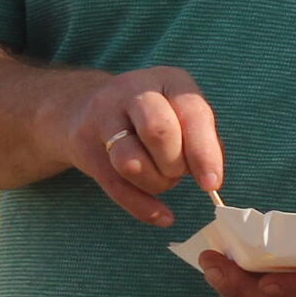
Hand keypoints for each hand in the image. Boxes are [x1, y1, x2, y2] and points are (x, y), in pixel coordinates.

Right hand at [59, 66, 224, 224]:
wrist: (85, 107)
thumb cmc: (151, 115)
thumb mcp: (180, 113)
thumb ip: (202, 139)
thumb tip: (211, 177)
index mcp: (169, 80)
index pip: (192, 113)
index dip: (204, 152)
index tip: (211, 183)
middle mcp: (134, 90)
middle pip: (159, 132)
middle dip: (174, 165)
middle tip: (177, 172)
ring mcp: (103, 115)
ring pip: (131, 162)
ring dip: (155, 183)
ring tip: (160, 179)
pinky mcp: (84, 144)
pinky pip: (116, 186)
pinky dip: (142, 207)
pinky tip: (162, 216)